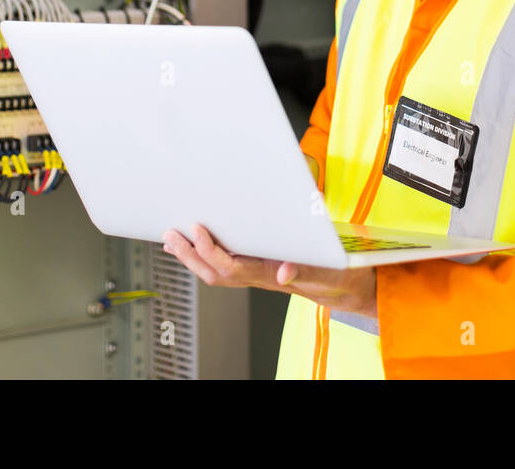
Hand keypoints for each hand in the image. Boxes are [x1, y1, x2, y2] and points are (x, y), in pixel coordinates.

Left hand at [162, 224, 376, 318]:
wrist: (343, 284)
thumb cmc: (335, 273)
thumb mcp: (327, 271)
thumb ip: (305, 269)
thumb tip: (283, 274)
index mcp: (271, 273)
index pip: (233, 266)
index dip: (211, 250)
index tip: (198, 230)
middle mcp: (258, 275)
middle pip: (216, 272)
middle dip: (191, 255)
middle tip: (171, 235)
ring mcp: (255, 273)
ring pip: (216, 271)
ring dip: (192, 257)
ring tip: (172, 239)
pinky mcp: (256, 267)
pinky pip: (223, 265)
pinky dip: (203, 255)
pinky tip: (192, 244)